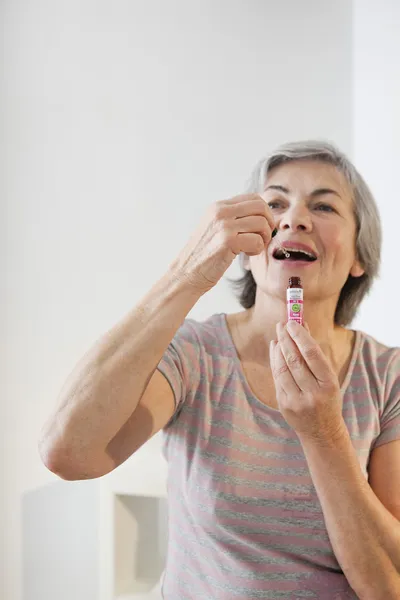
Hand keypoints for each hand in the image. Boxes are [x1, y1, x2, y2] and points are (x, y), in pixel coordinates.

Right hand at [171, 194, 275, 293]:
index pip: (253, 198)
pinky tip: (247, 254)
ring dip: (264, 238)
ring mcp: (223, 225)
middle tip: (264, 238)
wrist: (186, 273)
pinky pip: (256, 241)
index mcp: (218, 206)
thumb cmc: (204, 255)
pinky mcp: (227, 241)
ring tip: (253, 248)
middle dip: (269, 223)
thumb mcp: (215, 228)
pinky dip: (257, 250)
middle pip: (261, 207)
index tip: (263, 227)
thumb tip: (262, 215)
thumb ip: (233, 218)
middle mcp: (220, 212)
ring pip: (261, 224)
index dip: (265, 212)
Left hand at [270, 320, 345, 443]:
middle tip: (281, 325)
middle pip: (294, 360)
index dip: (300, 336)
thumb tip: (303, 325)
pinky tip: (275, 350)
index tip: (292, 322)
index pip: (312, 354)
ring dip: (278, 349)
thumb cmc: (327, 398)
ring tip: (278, 336)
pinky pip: (277, 378)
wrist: (322, 432)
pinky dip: (275, 361)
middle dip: (286, 339)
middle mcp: (313, 393)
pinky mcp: (284, 405)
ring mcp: (297, 401)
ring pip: (282, 369)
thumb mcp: (329, 377)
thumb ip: (315, 353)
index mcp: (329, 384)